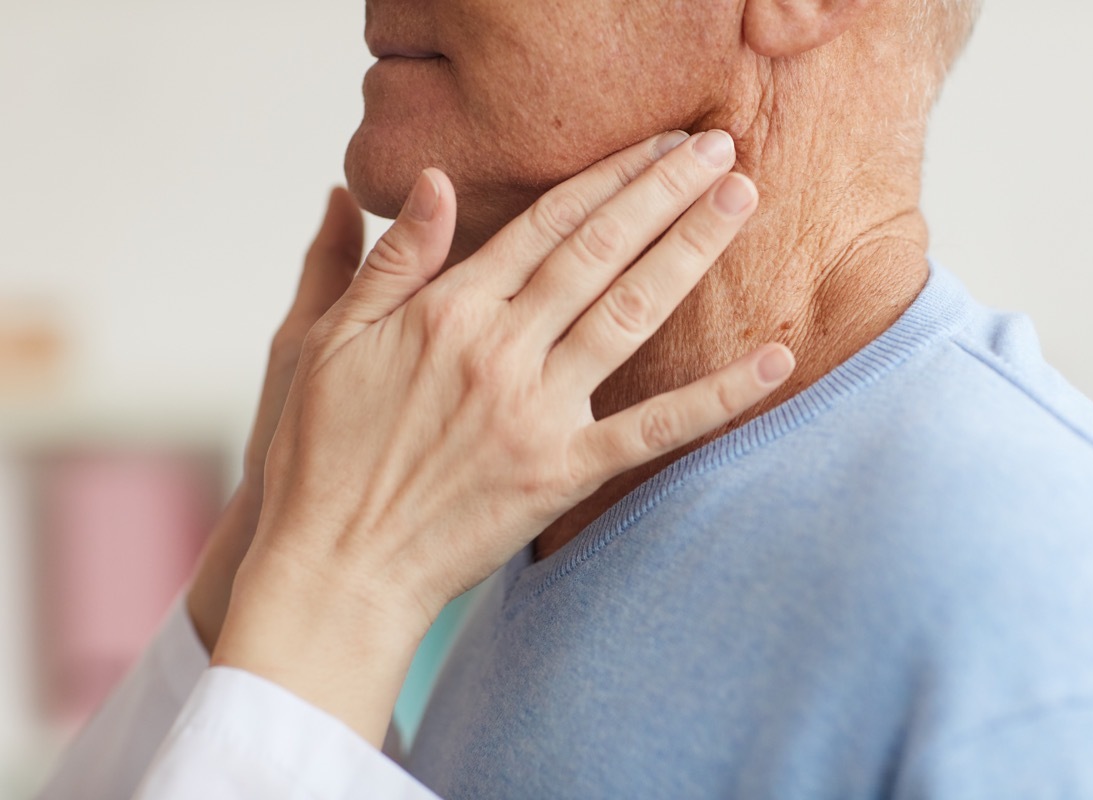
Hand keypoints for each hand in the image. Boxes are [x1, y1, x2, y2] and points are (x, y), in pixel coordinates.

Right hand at [212, 130, 795, 743]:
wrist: (335, 567)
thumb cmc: (318, 454)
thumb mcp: (323, 341)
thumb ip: (388, 260)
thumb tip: (434, 181)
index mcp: (446, 310)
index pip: (546, 223)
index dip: (608, 176)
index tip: (656, 145)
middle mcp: (499, 349)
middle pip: (599, 251)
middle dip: (664, 192)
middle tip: (720, 149)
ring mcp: (536, 411)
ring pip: (630, 312)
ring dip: (690, 251)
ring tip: (740, 202)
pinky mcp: (561, 473)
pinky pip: (654, 429)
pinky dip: (718, 396)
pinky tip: (775, 361)